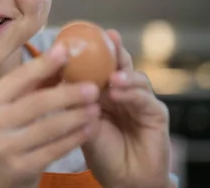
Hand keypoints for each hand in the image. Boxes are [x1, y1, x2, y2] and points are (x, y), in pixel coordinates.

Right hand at [0, 44, 100, 187]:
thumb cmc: (5, 133)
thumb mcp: (6, 108)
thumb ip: (30, 86)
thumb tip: (62, 53)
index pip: (18, 78)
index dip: (43, 64)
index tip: (67, 51)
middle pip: (36, 103)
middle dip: (67, 93)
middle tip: (93, 87)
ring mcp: (4, 148)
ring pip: (48, 128)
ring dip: (76, 116)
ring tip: (96, 107)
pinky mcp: (20, 168)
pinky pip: (54, 150)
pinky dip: (74, 138)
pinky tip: (90, 128)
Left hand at [81, 30, 171, 187]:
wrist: (124, 181)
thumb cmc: (101, 154)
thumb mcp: (80, 122)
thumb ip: (73, 100)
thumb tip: (54, 75)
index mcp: (102, 92)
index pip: (98, 65)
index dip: (92, 50)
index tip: (82, 35)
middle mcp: (122, 92)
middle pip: (120, 64)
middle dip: (114, 49)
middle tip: (107, 38)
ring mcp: (140, 101)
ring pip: (134, 77)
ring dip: (123, 73)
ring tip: (111, 75)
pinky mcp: (155, 113)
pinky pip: (144, 98)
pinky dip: (131, 92)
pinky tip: (118, 90)